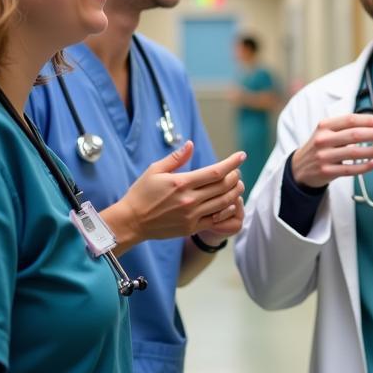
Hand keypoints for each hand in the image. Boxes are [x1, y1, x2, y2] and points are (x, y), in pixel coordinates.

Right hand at [106, 143, 245, 249]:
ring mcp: (192, 215)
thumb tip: (191, 144)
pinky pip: (216, 219)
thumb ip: (175, 158)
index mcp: (182, 182)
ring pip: (224, 202)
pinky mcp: (191, 227)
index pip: (215, 171)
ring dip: (235, 192)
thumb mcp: (154, 170)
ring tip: (238, 184)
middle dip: (235, 176)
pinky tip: (231, 203)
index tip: (241, 156)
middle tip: (237, 170)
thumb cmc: (141, 193)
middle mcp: (190, 199)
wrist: (131, 222)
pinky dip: (227, 209)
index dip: (232, 163)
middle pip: (224, 186)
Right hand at [290, 113, 372, 188]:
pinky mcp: (327, 172)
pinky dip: (364, 166)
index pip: (350, 120)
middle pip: (354, 135)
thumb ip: (345, 127)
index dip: (368, 120)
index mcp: (325, 126)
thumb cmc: (319, 147)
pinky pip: (349, 169)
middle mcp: (323, 140)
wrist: (299, 168)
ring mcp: (324, 156)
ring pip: (354, 152)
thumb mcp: (326, 132)